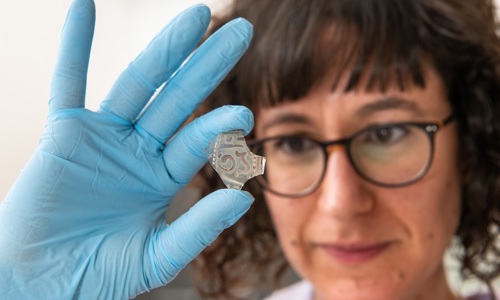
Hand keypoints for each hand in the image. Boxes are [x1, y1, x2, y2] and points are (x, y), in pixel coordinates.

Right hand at [0, 1, 252, 298]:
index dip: (219, 126)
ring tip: (195, 16)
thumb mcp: (157, 257)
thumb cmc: (98, 275)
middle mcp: (138, 149)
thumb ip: (198, 229)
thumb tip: (244, 200)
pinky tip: (83, 6)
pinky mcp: (64, 133)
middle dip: (208, 64)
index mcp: (162, 176)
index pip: (196, 142)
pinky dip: (73, 45)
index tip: (244, 112)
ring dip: (164, 49)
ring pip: (138, 83)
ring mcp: (103, 137)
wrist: (41, 283)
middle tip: (240, 30)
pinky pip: (67, 82)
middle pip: (179, 98)